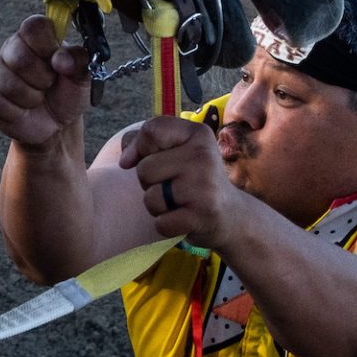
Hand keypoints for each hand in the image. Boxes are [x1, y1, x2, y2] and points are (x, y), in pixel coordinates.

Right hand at [0, 14, 90, 147]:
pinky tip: (22, 110)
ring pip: (7, 83)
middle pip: (19, 56)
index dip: (46, 46)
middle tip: (49, 84)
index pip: (33, 26)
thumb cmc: (68, 94)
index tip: (57, 62)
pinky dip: (16, 112)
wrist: (56, 125)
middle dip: (41, 79)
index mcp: (37, 37)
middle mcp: (12, 47)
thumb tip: (61, 59)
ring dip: (30, 98)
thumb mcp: (83, 77)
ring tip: (37, 99)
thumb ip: (79, 61)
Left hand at [119, 114, 246, 250]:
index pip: (152, 130)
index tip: (142, 159)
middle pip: (145, 168)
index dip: (138, 147)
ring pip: (150, 197)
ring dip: (157, 205)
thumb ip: (144, 142)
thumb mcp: (175, 151)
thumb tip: (125, 160)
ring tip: (178, 202)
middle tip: (173, 186)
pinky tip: (183, 219)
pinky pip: (161, 222)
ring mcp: (205, 185)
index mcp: (197, 133)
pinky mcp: (203, 214)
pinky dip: (165, 225)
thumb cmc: (192, 180)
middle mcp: (203, 155)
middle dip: (149, 182)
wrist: (231, 215)